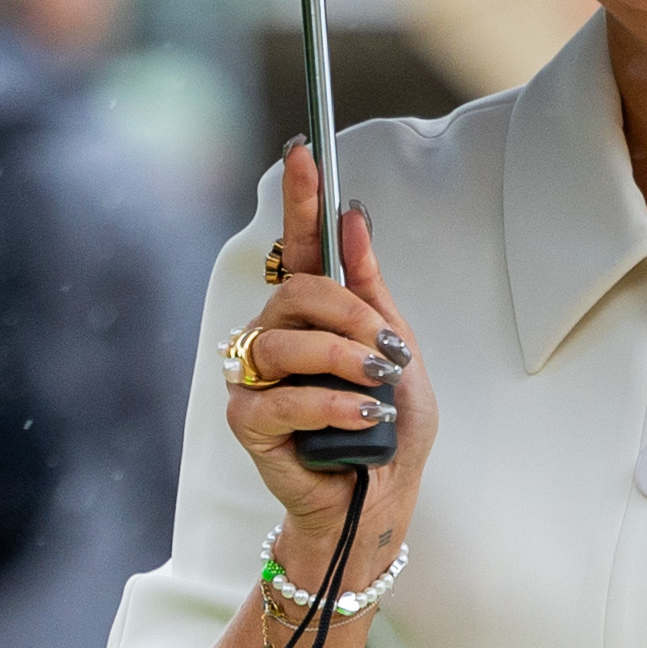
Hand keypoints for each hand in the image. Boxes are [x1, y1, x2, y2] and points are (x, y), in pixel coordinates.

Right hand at [223, 135, 433, 561]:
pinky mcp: (248, 420)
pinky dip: (330, 404)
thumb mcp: (398, 350)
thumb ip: (373, 290)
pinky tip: (362, 416)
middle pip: (299, 291)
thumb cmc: (387, 428)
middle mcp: (275, 335)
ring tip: (378, 388)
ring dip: (343, 361)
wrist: (381, 499)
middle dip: (352, 316)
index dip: (301, 197)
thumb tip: (354, 216)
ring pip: (286, 340)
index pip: (301, 243)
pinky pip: (283, 395)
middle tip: (388, 353)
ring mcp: (256, 376)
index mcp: (312, 314)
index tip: (305, 147)